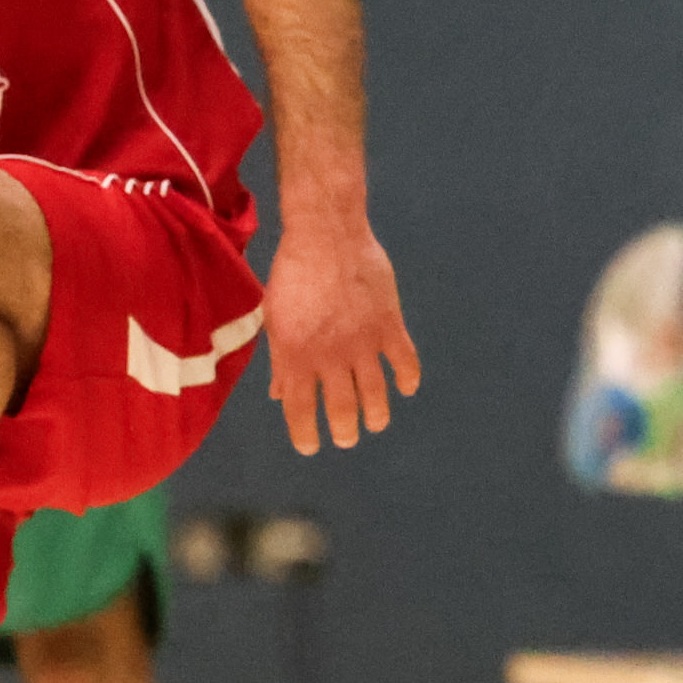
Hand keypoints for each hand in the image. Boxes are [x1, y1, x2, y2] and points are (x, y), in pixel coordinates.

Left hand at [264, 223, 417, 454]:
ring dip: (376, 414)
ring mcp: (363, 342)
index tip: (311, 447)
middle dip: (345, 430)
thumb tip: (279, 393)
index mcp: (296, 355)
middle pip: (341, 408)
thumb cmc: (292, 273)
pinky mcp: (389, 325)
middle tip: (348, 438)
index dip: (305, 434)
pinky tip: (406, 388)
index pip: (300, 409)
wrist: (326, 235)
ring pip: (375, 393)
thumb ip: (279, 359)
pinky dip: (407, 379)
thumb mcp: (275, 318)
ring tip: (376, 423)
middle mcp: (330, 356)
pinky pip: (404, 361)